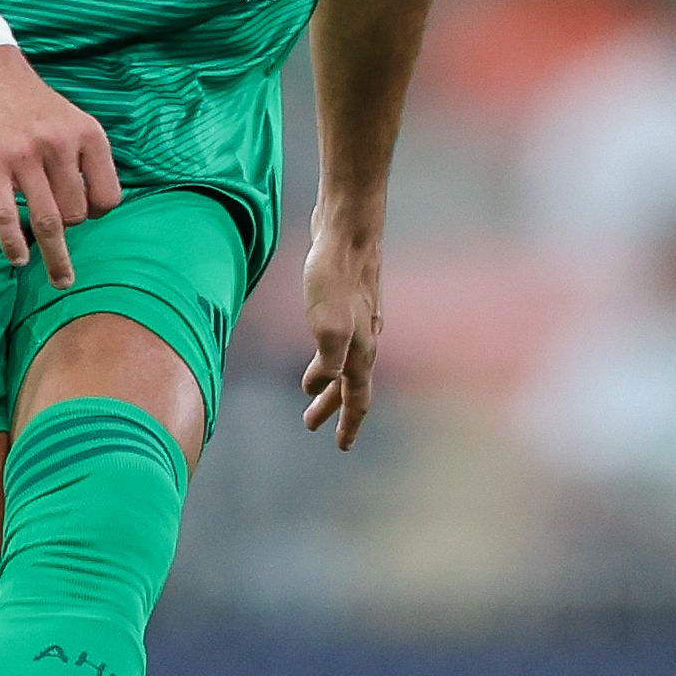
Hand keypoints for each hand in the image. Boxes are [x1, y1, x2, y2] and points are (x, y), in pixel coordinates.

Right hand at [0, 47, 120, 284]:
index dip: (98, 212)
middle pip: (78, 212)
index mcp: (88, 136)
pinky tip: (19, 259)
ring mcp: (25, 158)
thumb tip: (97, 209)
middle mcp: (60, 146)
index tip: (85, 214)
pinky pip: (5, 216)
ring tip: (61, 279)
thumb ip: (86, 161)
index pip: (109, 196)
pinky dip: (14, 243)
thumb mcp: (74, 122)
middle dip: (72, 227)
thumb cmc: (33, 105)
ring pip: (48, 221)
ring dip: (56, 256)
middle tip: (57, 224)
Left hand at [300, 217, 384, 449]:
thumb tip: (316, 387)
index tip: (342, 447)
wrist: (349, 228)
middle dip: (333, 406)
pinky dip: (331, 354)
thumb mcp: (328, 323)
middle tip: (311, 423)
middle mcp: (364, 337)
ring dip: (330, 381)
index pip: (358, 396)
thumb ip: (326, 360)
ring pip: (346, 360)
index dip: (349, 422)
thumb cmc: (336, 274)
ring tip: (311, 391)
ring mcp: (358, 317)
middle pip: (350, 382)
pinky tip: (325, 344)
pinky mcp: (348, 299)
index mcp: (360, 348)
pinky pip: (341, 338)